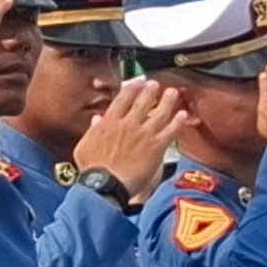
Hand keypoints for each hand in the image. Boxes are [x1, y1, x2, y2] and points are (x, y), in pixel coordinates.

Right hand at [71, 78, 182, 200]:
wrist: (106, 184)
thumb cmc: (93, 170)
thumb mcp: (83, 147)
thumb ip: (91, 131)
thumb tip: (96, 119)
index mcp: (109, 123)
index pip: (122, 99)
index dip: (131, 88)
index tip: (137, 82)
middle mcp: (127, 125)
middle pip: (142, 102)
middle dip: (150, 90)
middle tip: (155, 84)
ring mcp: (143, 135)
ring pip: (159, 113)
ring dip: (167, 101)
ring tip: (172, 93)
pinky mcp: (156, 147)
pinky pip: (170, 131)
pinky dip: (177, 122)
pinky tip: (182, 115)